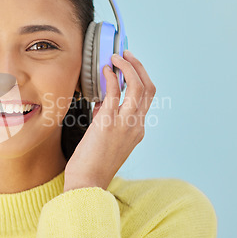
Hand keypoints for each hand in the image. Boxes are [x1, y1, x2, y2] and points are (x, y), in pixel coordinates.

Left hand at [64, 50, 155, 191]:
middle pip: (148, 88)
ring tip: (116, 57)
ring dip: (128, 67)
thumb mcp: (105, 138)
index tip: (129, 65)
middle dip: (139, 67)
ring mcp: (125, 124)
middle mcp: (136, 125)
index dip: (140, 77)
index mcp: (137, 129)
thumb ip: (106, 117)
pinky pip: (115, 93)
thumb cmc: (92, 164)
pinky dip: (112, 77)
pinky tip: (105, 70)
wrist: (88, 183)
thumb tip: (101, 99)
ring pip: (138, 87)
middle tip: (126, 54)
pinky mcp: (109, 123)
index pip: (146, 97)